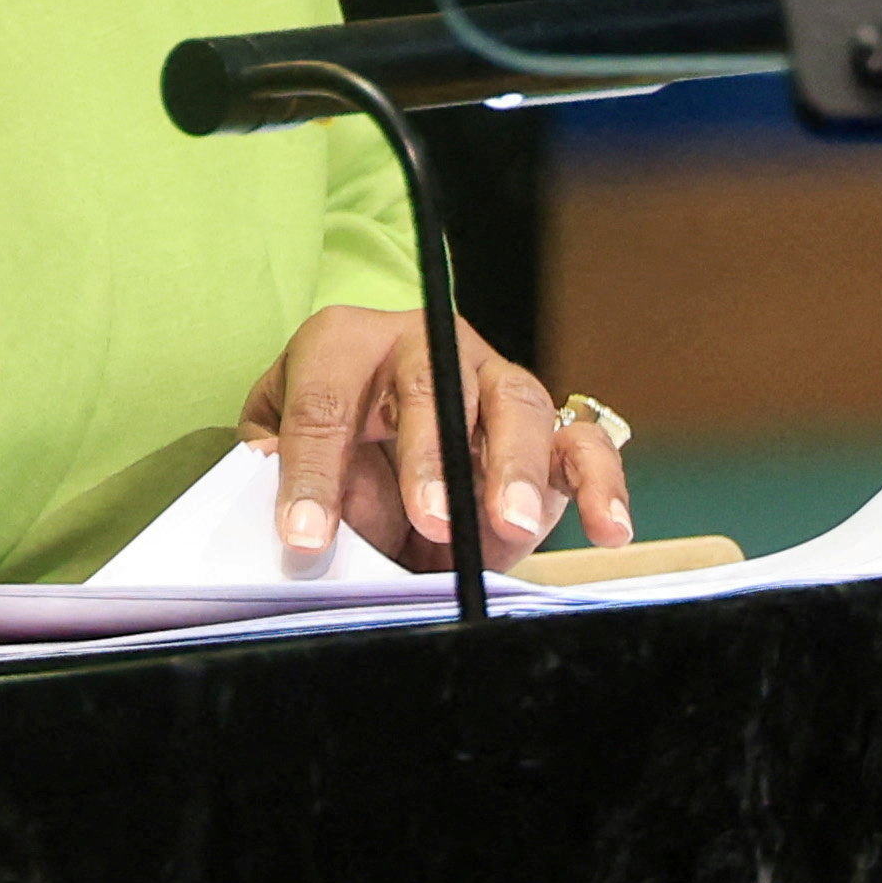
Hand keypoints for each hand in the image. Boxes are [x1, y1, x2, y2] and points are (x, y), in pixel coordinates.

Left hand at [237, 307, 636, 573]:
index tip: (305, 537)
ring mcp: (490, 381)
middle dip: (430, 456)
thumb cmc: (324, 444)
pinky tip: (607, 527)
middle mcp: (424, 347)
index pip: (324, 403)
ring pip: (514, 401)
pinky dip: (600, 480)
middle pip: (432, 382)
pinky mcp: (542, 428)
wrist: (374, 446)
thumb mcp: (276, 446)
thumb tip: (284, 498)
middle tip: (428, 518)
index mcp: (343, 345)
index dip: (312, 472)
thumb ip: (274, 469)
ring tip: (506, 523)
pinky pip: (581, 440)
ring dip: (512, 465)